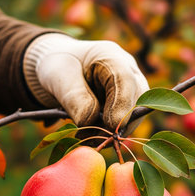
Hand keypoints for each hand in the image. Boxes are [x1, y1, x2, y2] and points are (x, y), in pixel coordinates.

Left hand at [23, 33, 148, 130]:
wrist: (57, 70)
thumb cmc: (57, 66)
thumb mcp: (58, 76)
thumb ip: (74, 97)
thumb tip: (90, 122)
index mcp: (111, 56)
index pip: (125, 79)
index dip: (122, 104)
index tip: (112, 126)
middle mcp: (127, 72)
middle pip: (137, 99)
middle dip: (120, 123)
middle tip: (97, 139)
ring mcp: (128, 90)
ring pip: (133, 115)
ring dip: (112, 132)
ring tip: (85, 138)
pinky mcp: (123, 107)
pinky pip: (123, 124)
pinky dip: (107, 134)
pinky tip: (89, 137)